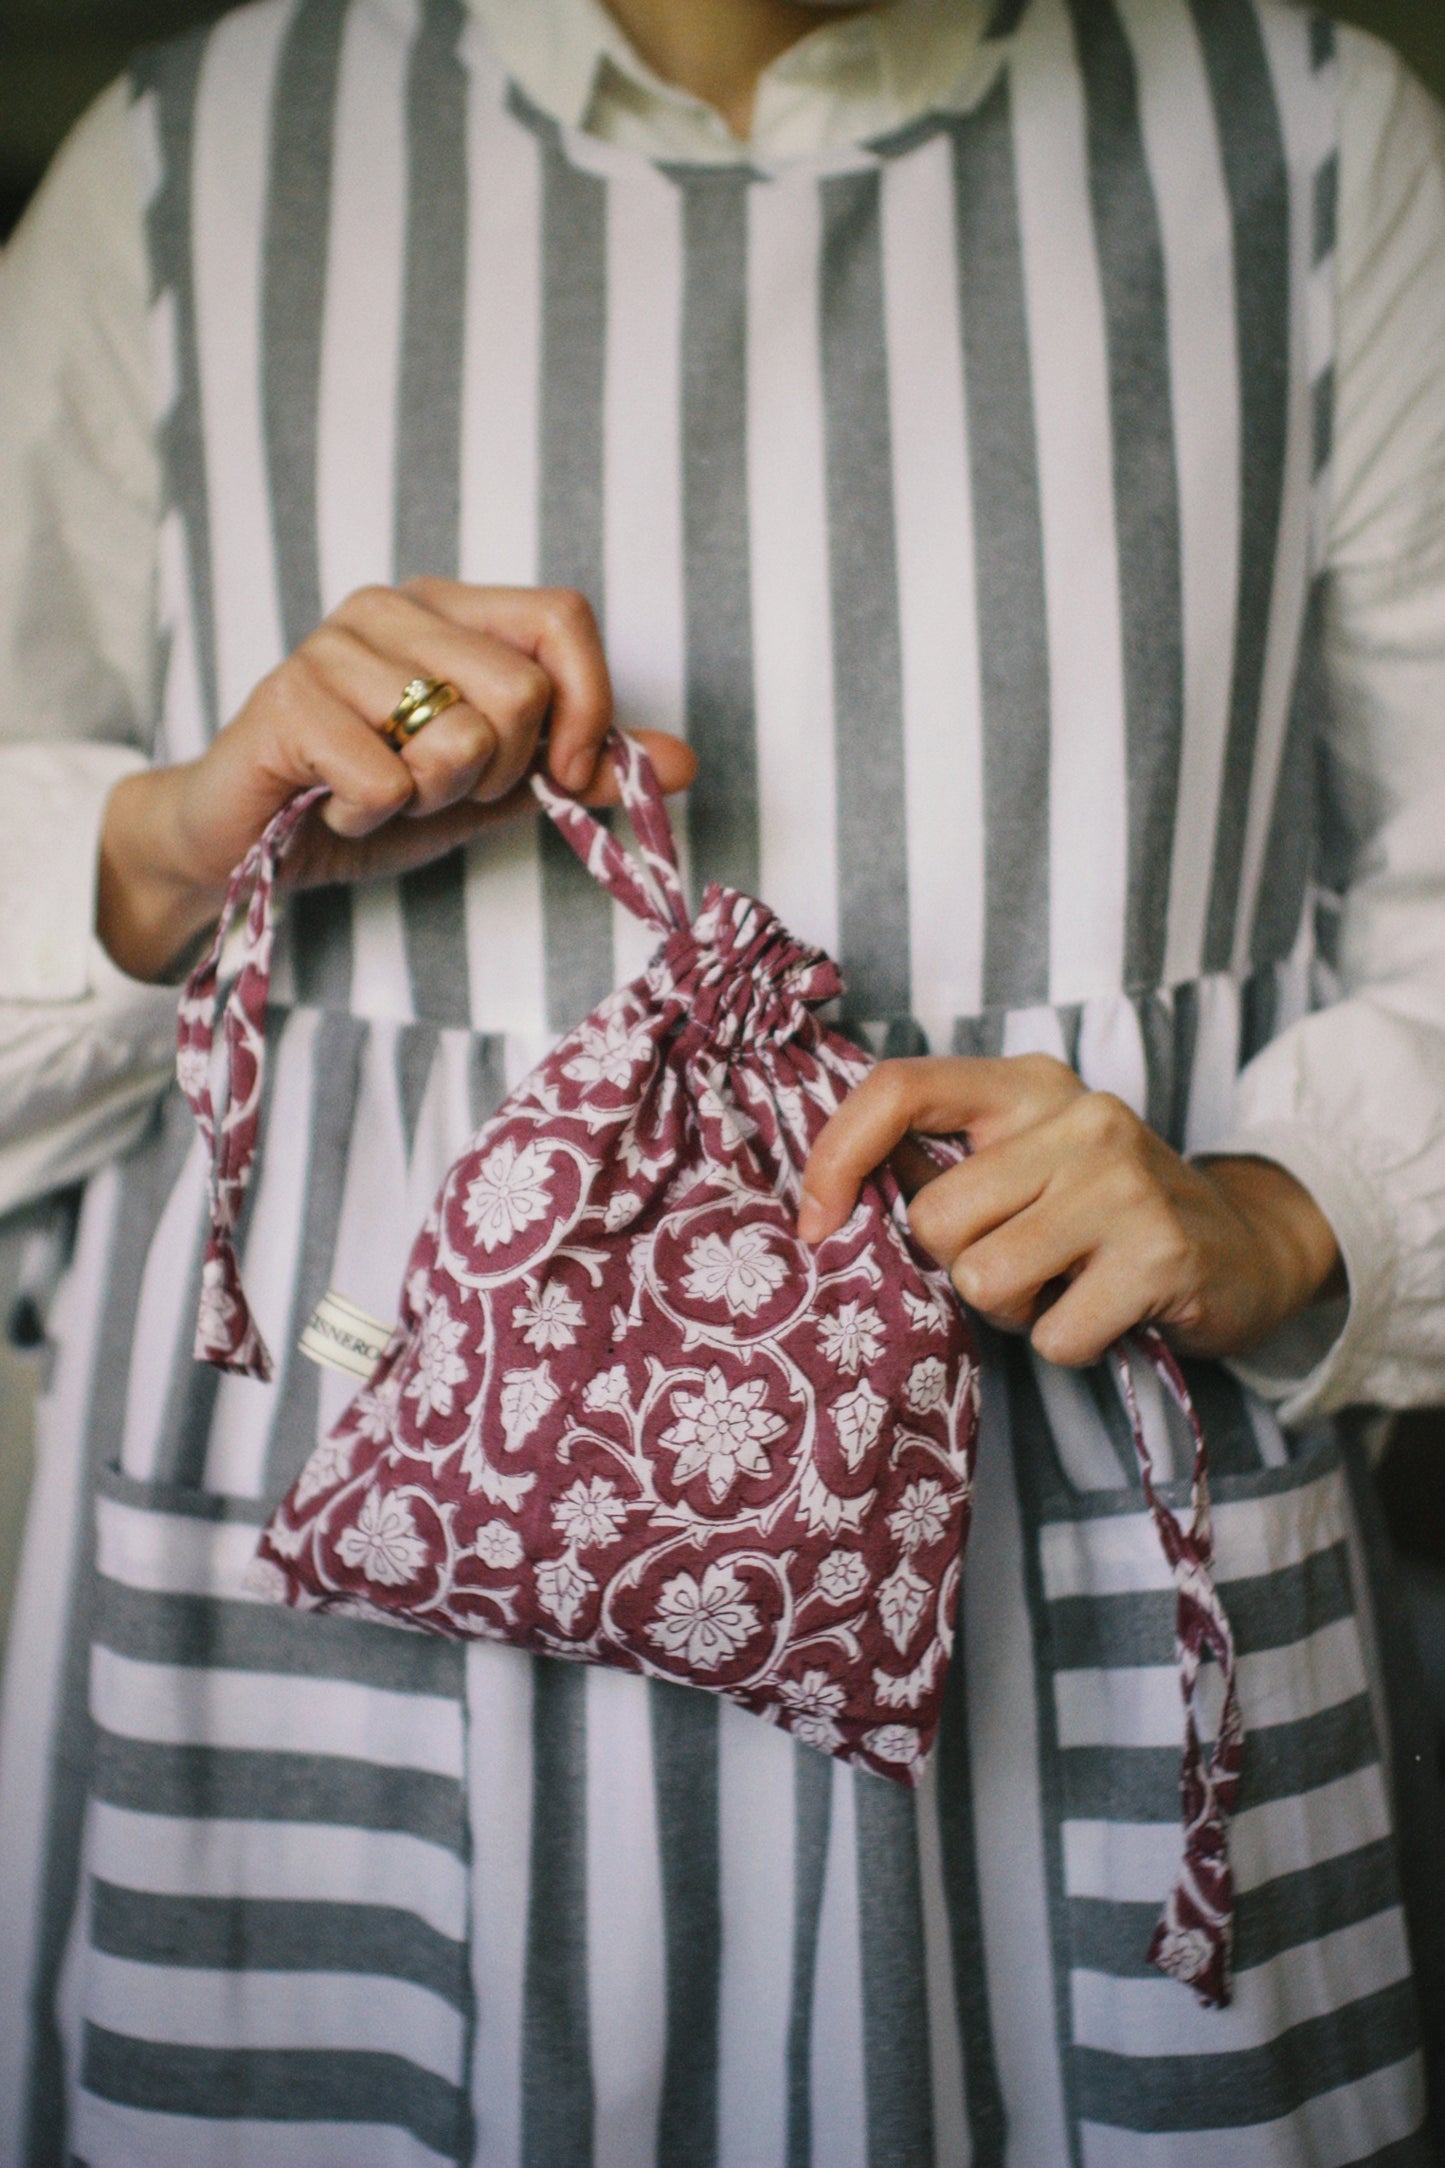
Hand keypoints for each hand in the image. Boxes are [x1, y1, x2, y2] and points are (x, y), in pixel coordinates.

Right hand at [98, 579, 696, 979]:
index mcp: (452, 610)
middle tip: (438, 788)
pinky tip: (333, 805)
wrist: (248, 843)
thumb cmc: (374, 802)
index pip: (565, 616)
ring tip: (383, 793)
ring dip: (432, 799)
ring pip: (459, 736)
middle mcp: (393, 608)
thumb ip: (583, 770)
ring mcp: (334, 646)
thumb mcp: (497, 790)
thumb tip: (685, 763)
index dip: (587, 706)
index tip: (563, 773)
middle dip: (498, 774)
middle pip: (523, 691)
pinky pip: (389, 778)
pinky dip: (372, 817)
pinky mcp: (286, 700)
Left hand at [797, 1054, 1343, 1365]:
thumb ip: (943, 1162)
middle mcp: (1079, 1117)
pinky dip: (1066, 1345)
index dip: (836, 1158)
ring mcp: (1123, 1184)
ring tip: (1060, 1289)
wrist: (1247, 1246)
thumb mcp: (1029, 1161)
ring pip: (982, 1277)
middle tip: (1020, 1265)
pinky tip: (1104, 1315)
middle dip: (957, 1265)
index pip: (898, 1089)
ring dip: (1010, 1311)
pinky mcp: (1159, 1256)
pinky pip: (1050, 1335)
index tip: (814, 1225)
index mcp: (1030, 1084)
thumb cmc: (1106, 1213)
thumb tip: (827, 1196)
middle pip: (933, 1215)